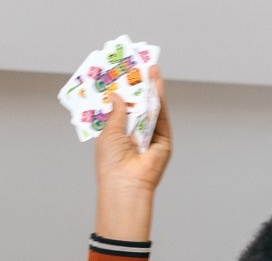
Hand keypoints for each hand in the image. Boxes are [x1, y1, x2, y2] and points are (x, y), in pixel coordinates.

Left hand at [92, 68, 171, 241]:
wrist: (126, 183)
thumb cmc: (111, 163)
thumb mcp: (108, 133)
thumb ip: (115, 112)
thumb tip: (117, 95)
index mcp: (117, 136)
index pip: (121, 111)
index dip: (121, 94)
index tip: (121, 76)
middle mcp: (134, 136)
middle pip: (138, 106)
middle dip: (138, 87)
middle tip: (137, 65)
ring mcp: (150, 136)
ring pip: (152, 108)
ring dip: (151, 87)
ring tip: (149, 67)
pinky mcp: (163, 138)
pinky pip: (161, 114)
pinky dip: (159, 97)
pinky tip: (155, 82)